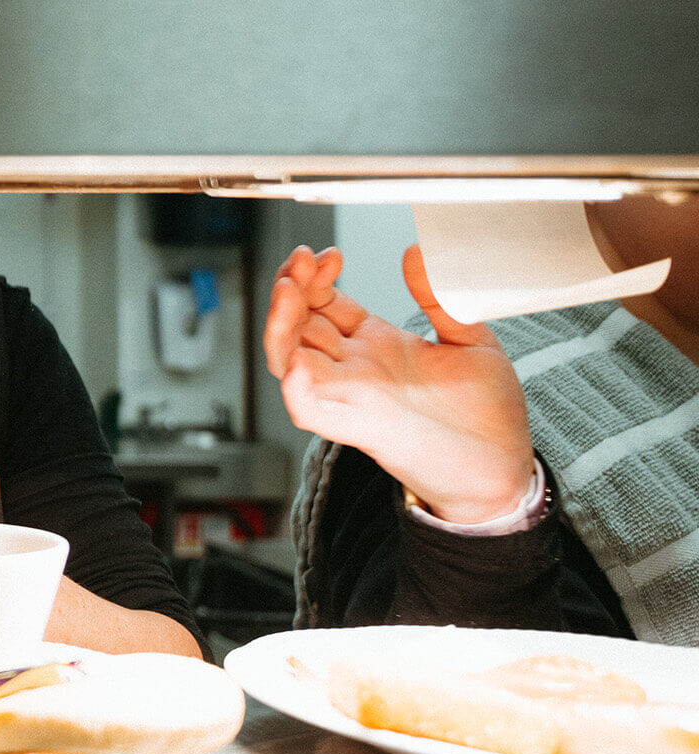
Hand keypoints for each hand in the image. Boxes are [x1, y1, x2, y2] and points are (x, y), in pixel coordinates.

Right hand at [263, 245, 535, 522]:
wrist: (503, 469)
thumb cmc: (487, 416)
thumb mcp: (471, 340)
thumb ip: (442, 299)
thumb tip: (419, 254)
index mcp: (379, 346)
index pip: (325, 305)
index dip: (317, 277)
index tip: (328, 255)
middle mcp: (357, 370)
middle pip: (298, 325)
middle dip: (290, 288)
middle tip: (301, 261)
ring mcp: (352, 398)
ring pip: (290, 359)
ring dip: (280, 324)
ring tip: (287, 291)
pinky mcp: (357, 427)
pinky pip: (308, 408)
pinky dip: (296, 387)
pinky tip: (298, 361)